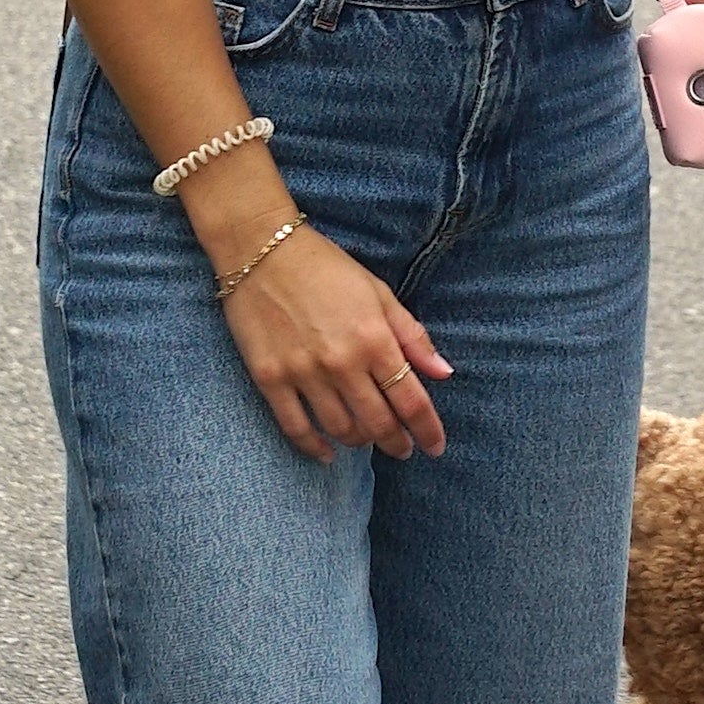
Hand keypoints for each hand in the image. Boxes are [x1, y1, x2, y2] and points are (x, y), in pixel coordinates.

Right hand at [215, 225, 450, 463]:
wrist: (260, 249)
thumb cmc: (326, 268)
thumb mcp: (378, 293)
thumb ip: (412, 336)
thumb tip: (444, 373)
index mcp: (374, 339)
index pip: (411, 401)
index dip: (428, 431)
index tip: (435, 447)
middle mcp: (342, 362)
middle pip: (379, 423)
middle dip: (397, 443)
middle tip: (403, 450)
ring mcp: (303, 373)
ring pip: (341, 429)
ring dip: (360, 442)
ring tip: (367, 440)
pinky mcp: (270, 378)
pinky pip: (296, 427)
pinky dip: (314, 447)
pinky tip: (327, 454)